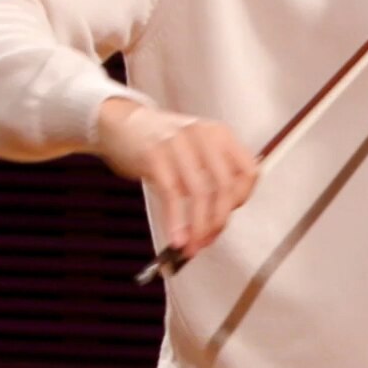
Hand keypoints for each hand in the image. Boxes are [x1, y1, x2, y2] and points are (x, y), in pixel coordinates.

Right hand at [93, 97, 258, 257]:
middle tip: (208, 240)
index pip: (248, 171)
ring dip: (198, 226)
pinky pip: (172, 195)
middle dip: (218, 220)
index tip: (228, 216)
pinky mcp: (154, 155)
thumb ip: (210, 178)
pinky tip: (175, 237)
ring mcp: (178, 144)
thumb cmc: (159, 142)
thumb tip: (217, 222)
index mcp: (220, 135)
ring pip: (200, 193)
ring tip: (191, 245)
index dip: (242, 199)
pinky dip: (175, 221)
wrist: (119, 122)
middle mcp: (203, 136)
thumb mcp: (194, 150)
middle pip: (225, 186)